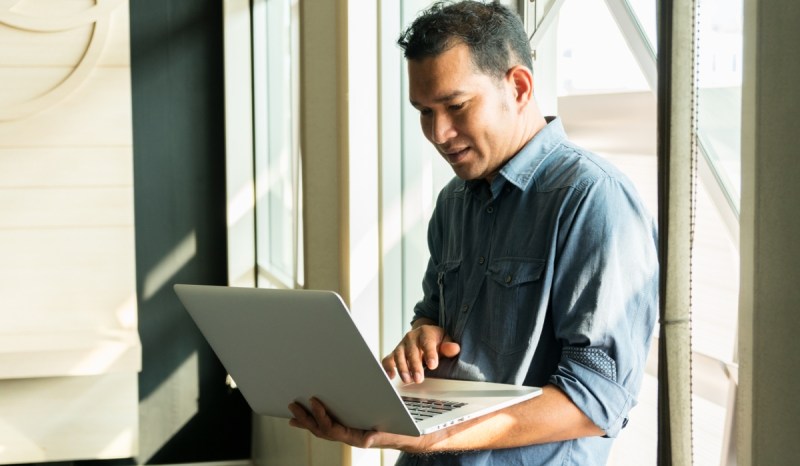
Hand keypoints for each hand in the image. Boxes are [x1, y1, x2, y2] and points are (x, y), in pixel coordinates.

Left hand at [288, 398, 424, 451]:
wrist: (405, 436)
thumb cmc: (398, 432)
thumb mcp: (389, 433)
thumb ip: (377, 436)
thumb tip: (367, 439)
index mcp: (354, 437)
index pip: (332, 429)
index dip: (321, 416)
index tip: (314, 401)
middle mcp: (347, 437)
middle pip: (321, 430)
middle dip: (306, 419)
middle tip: (293, 406)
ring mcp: (346, 433)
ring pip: (321, 429)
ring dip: (306, 420)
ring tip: (294, 410)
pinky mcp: (347, 428)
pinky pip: (327, 425)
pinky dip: (315, 420)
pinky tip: (306, 415)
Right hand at [381, 321, 460, 383]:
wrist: (425, 335)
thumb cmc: (437, 341)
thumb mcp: (446, 340)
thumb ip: (449, 346)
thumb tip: (454, 348)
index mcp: (425, 333)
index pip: (427, 342)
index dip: (430, 353)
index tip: (433, 365)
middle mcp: (411, 337)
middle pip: (412, 351)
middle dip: (415, 365)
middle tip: (419, 378)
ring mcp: (402, 345)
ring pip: (399, 355)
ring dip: (402, 368)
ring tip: (408, 380)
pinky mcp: (395, 353)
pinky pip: (388, 360)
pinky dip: (387, 368)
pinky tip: (391, 376)